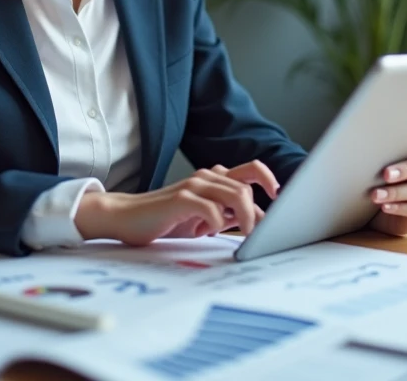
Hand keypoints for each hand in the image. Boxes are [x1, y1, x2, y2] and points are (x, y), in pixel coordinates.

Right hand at [74, 161, 279, 245]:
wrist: (126, 218)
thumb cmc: (165, 220)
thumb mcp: (202, 218)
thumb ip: (227, 215)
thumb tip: (258, 223)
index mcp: (214, 179)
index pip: (252, 170)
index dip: (270, 182)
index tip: (279, 201)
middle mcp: (206, 177)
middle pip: (247, 184)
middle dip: (258, 211)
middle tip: (257, 234)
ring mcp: (193, 186)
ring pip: (235, 194)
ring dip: (244, 218)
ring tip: (242, 236)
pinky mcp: (180, 199)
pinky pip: (211, 208)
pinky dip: (216, 223)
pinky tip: (207, 232)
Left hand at [369, 125, 406, 236]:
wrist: (384, 207)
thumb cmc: (388, 175)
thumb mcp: (391, 160)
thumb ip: (392, 151)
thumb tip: (373, 142)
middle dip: (404, 169)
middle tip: (385, 174)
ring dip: (395, 192)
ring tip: (376, 194)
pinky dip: (398, 207)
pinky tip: (385, 206)